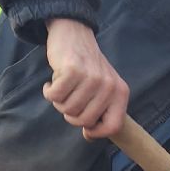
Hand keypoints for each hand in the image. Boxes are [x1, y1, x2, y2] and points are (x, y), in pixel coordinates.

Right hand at [41, 18, 128, 139]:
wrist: (75, 34)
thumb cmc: (87, 66)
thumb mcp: (103, 87)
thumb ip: (100, 110)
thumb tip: (89, 136)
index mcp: (120, 92)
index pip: (113, 126)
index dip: (96, 132)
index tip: (85, 128)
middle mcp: (109, 86)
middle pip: (83, 120)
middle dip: (70, 114)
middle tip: (69, 98)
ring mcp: (92, 78)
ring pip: (67, 109)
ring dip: (58, 101)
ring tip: (62, 87)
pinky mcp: (73, 70)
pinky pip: (54, 96)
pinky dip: (49, 91)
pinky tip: (52, 82)